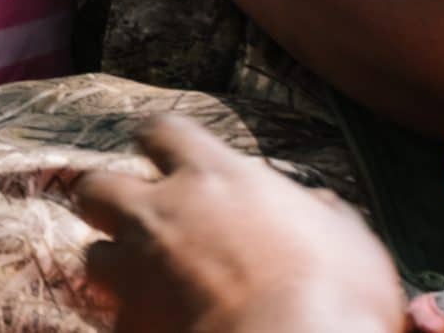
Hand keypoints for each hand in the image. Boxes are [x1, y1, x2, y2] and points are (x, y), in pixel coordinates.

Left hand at [72, 116, 405, 332]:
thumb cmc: (336, 297)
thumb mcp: (350, 240)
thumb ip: (321, 212)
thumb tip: (317, 203)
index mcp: (212, 176)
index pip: (162, 130)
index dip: (160, 142)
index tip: (164, 153)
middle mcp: (160, 212)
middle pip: (97, 186)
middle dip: (110, 201)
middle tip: (138, 220)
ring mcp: (137, 269)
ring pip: (94, 256)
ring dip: (116, 266)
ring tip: (146, 284)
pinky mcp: (129, 324)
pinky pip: (115, 318)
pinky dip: (134, 322)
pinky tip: (162, 327)